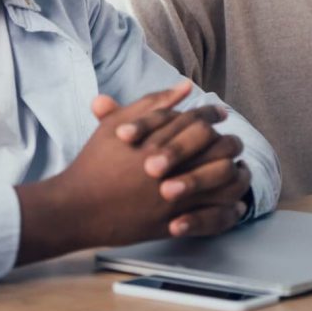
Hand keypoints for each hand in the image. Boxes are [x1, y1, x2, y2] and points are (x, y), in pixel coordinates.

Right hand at [15, 83, 244, 264]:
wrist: (76, 206)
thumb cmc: (95, 162)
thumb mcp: (119, 124)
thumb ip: (154, 103)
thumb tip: (186, 86)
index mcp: (157, 141)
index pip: (199, 121)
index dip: (212, 115)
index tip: (220, 114)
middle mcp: (168, 168)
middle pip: (215, 149)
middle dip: (227, 142)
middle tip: (232, 141)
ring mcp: (171, 198)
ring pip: (219, 183)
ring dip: (232, 173)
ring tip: (235, 167)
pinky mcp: (170, 224)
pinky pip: (211, 217)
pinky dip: (225, 207)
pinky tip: (232, 200)